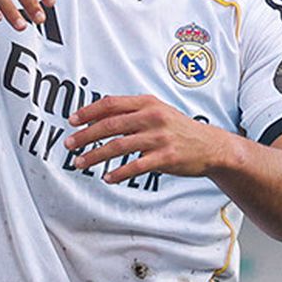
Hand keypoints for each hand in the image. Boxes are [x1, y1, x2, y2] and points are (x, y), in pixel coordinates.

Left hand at [65, 95, 230, 182]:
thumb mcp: (159, 111)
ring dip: (95, 156)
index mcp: (148, 103)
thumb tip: (100, 116)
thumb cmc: (180, 129)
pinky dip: (118, 173)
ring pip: (118, 146)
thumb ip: (133, 111)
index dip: (88, 112)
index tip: (72, 122)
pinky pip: (135, 167)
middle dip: (85, 136)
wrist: (211, 146)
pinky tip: (107, 177)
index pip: (111, 104)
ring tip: (80, 163)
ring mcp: (159, 138)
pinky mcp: (165, 158)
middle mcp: (153, 118)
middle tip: (69, 144)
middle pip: (110, 125)